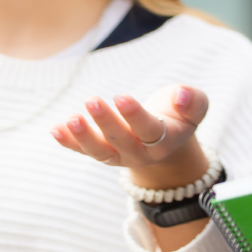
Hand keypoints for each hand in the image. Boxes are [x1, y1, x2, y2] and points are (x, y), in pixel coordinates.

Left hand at [54, 85, 212, 250]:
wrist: (167, 139)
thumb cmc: (179, 115)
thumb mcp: (195, 107)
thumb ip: (193, 101)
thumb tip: (181, 95)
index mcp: (164, 141)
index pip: (149, 130)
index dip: (134, 115)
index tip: (121, 97)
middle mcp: (140, 154)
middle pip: (121, 141)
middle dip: (105, 122)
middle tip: (91, 100)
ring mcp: (119, 156)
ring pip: (99, 151)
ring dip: (83, 137)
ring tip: (70, 119)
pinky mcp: (103, 153)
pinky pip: (83, 151)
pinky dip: (68, 142)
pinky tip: (56, 128)